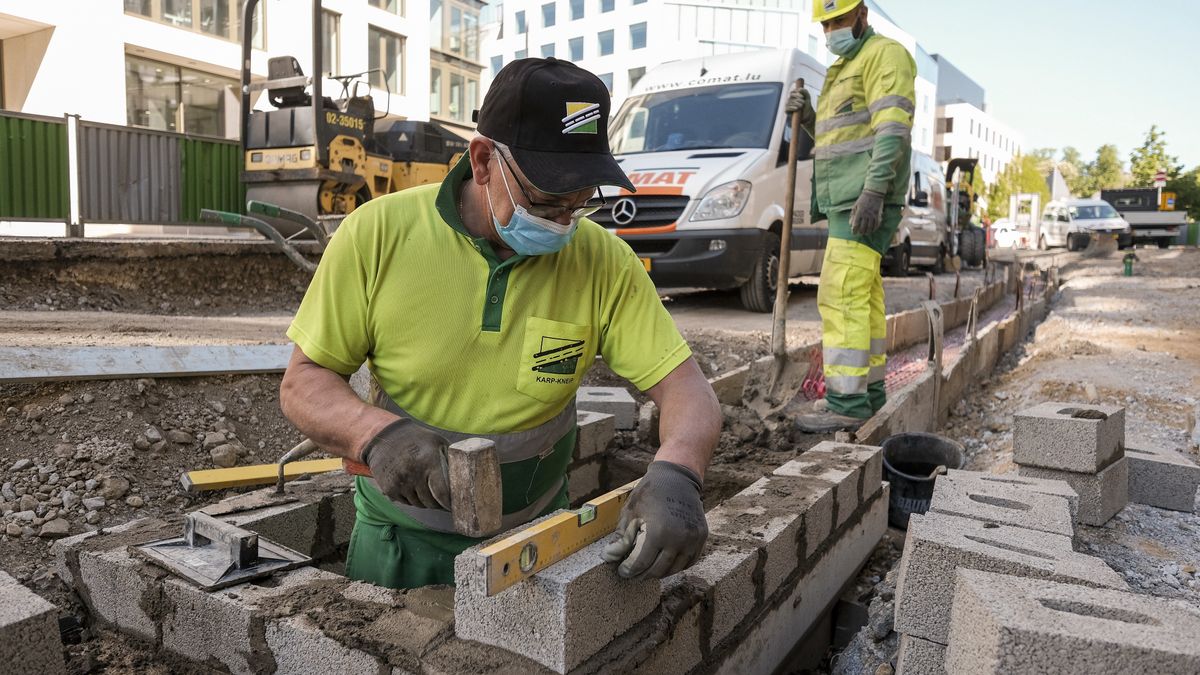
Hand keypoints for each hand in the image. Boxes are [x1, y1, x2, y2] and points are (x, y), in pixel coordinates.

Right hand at [360, 418, 450, 508]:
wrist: (385, 436)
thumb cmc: (417, 439)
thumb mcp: (438, 443)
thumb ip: (451, 460)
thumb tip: (466, 480)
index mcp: (428, 461)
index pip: (442, 493)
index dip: (449, 502)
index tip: (455, 505)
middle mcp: (413, 473)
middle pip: (431, 502)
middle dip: (439, 503)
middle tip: (442, 499)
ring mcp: (399, 482)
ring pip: (419, 504)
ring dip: (425, 501)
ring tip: (427, 489)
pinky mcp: (389, 489)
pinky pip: (406, 503)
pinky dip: (412, 499)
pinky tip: (413, 487)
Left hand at [601, 461, 707, 578]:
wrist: (678, 477)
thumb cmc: (650, 492)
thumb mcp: (631, 512)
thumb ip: (621, 537)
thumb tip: (609, 558)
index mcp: (658, 532)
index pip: (641, 563)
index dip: (629, 570)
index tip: (622, 571)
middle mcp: (678, 539)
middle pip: (657, 570)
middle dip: (642, 574)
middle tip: (633, 574)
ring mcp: (693, 540)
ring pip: (674, 569)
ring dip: (659, 573)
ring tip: (647, 570)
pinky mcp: (701, 538)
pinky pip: (688, 562)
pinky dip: (676, 566)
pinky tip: (664, 563)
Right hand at [785, 88, 815, 127]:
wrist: (807, 115)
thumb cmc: (807, 106)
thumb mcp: (807, 98)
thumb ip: (805, 92)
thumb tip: (799, 89)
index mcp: (794, 96)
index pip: (792, 92)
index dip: (796, 93)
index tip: (802, 97)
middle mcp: (790, 100)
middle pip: (791, 96)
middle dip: (798, 99)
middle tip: (803, 102)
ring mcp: (788, 105)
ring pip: (790, 102)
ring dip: (796, 103)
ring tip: (801, 106)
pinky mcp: (787, 111)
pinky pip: (787, 108)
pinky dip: (792, 108)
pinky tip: (796, 108)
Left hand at [850, 189, 885, 235]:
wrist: (873, 193)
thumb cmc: (862, 199)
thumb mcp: (855, 206)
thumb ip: (852, 215)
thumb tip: (850, 224)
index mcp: (859, 212)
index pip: (856, 224)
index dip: (854, 230)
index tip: (853, 232)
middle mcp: (866, 214)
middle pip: (863, 227)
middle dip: (861, 232)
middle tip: (860, 233)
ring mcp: (873, 215)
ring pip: (870, 227)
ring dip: (867, 231)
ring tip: (865, 233)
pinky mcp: (878, 215)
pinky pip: (877, 224)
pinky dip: (874, 228)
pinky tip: (872, 230)